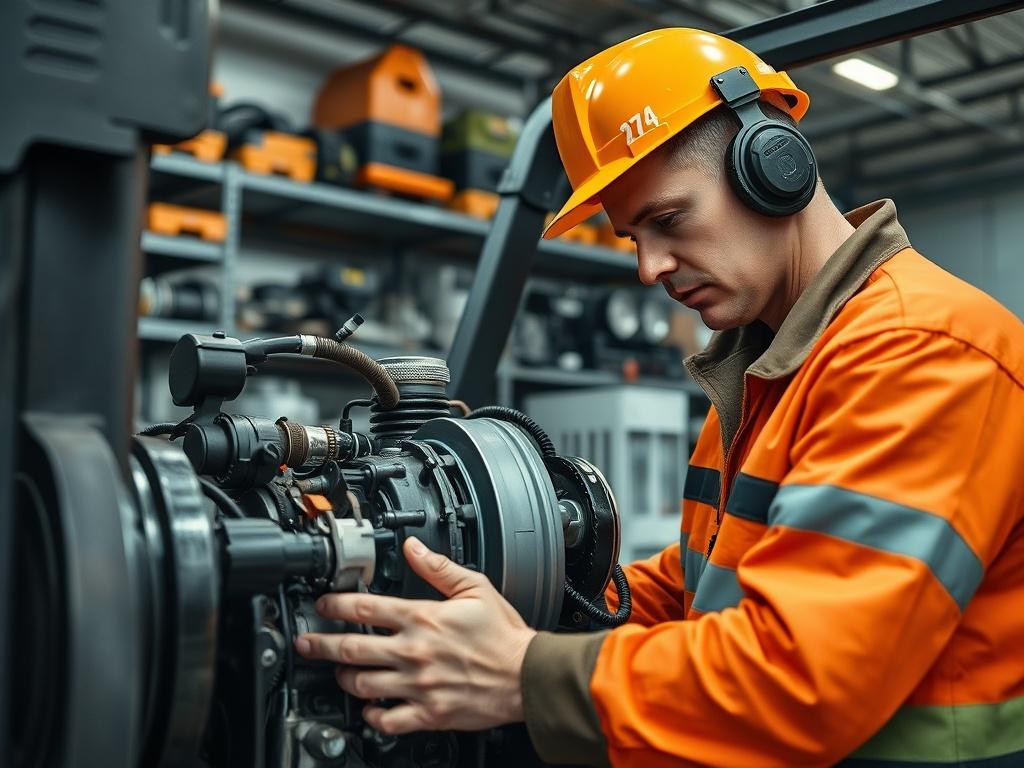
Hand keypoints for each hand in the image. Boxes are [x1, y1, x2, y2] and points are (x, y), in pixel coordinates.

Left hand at [294, 536, 537, 734]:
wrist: (527, 676)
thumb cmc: (504, 635)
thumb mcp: (475, 588)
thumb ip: (438, 568)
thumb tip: (413, 548)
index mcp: (422, 618)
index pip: (364, 607)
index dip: (334, 604)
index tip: (322, 604)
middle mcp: (413, 652)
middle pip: (350, 648)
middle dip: (319, 644)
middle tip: (306, 642)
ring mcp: (417, 685)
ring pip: (362, 685)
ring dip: (344, 678)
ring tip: (338, 672)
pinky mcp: (427, 714)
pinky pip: (387, 721)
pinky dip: (372, 717)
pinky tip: (369, 710)